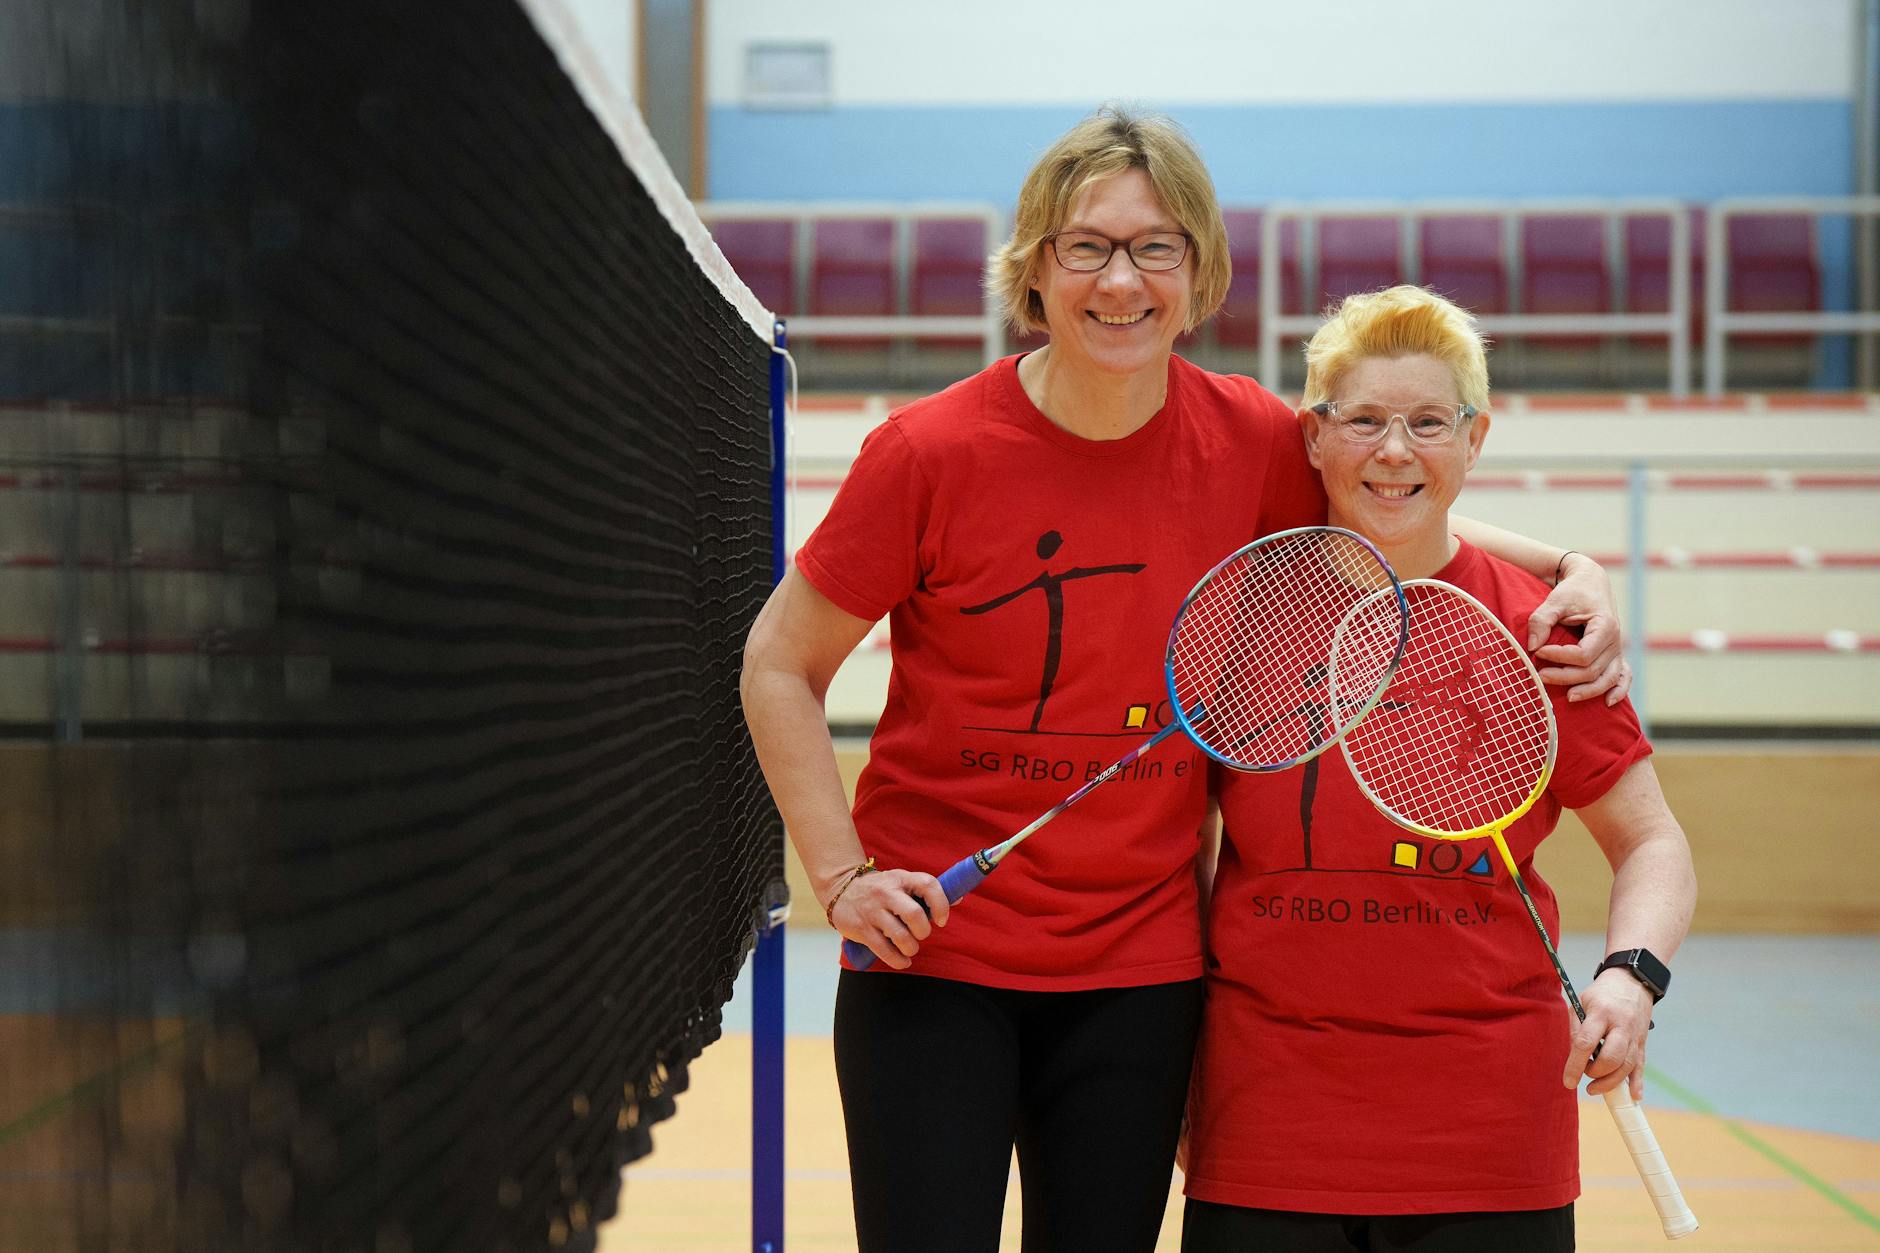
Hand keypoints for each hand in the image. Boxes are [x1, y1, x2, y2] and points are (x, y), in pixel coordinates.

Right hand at [830, 869, 949, 969]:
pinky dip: (899, 960)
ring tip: (910, 947)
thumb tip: (959, 898)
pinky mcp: (861, 929)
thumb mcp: (901, 882)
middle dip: (923, 931)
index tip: (941, 920)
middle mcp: (886, 892)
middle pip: (915, 915)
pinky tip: (903, 960)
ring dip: (911, 947)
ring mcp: (872, 911)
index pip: (928, 885)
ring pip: (900, 936)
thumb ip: (926, 891)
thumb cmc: (881, 889)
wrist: (841, 889)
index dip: (941, 904)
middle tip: (921, 934)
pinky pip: (885, 951)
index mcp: (901, 878)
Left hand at [1527, 554, 1630, 704]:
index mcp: (1605, 626)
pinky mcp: (1615, 654)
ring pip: (1608, 679)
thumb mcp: (1554, 600)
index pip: (1583, 654)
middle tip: (1540, 675)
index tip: (1538, 651)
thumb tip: (1533, 647)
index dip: (1560, 657)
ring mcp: (1618, 650)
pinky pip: (1623, 676)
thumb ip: (1541, 620)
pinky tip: (1607, 703)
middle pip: (1593, 670)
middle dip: (1565, 676)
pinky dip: (1619, 690)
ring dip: (1588, 691)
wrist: (1590, 583)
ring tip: (1567, 697)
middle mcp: (1616, 641)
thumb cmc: (1572, 591)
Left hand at [1563, 969, 1655, 1099]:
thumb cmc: (1602, 993)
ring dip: (1611, 1082)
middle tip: (1585, 1074)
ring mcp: (1635, 1035)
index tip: (1568, 1081)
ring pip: (1627, 1066)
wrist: (1632, 981)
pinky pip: (1641, 1065)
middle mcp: (1621, 1026)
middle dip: (1596, 1073)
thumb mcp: (1582, 1002)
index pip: (1586, 1043)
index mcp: (1601, 1013)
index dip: (1575, 1065)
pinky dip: (1637, 1082)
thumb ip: (1576, 1027)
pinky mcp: (1643, 1042)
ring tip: (1594, 1088)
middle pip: (1612, 1058)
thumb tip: (1572, 1055)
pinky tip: (1634, 1095)